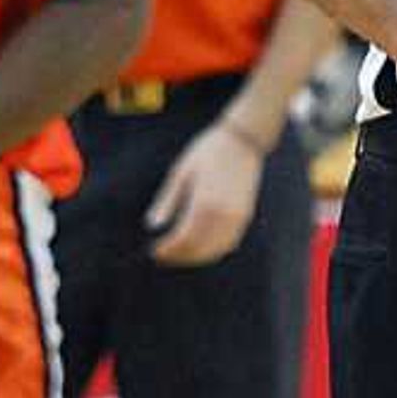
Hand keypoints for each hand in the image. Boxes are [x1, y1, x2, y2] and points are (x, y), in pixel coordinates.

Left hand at [145, 120, 267, 266]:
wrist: (243, 140)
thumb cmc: (208, 152)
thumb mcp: (180, 172)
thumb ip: (167, 201)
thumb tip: (152, 225)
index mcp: (203, 203)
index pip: (183, 238)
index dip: (168, 249)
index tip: (154, 251)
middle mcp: (223, 214)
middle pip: (198, 248)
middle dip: (179, 256)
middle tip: (162, 256)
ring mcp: (237, 217)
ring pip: (215, 250)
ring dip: (195, 257)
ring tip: (178, 255)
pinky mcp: (245, 216)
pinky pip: (228, 244)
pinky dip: (213, 251)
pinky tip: (199, 249)